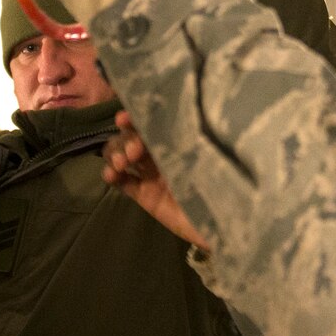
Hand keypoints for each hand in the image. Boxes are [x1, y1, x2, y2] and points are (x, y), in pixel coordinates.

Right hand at [102, 111, 210, 250]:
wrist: (224, 224)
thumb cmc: (224, 184)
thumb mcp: (210, 155)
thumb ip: (193, 137)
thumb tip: (179, 111)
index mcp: (177, 140)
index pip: (150, 123)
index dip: (133, 119)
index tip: (124, 120)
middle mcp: (161, 154)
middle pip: (130, 138)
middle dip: (125, 141)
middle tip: (133, 154)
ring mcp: (151, 175)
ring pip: (121, 156)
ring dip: (114, 155)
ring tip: (120, 166)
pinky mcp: (144, 196)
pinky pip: (122, 182)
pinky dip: (111, 175)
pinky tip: (111, 176)